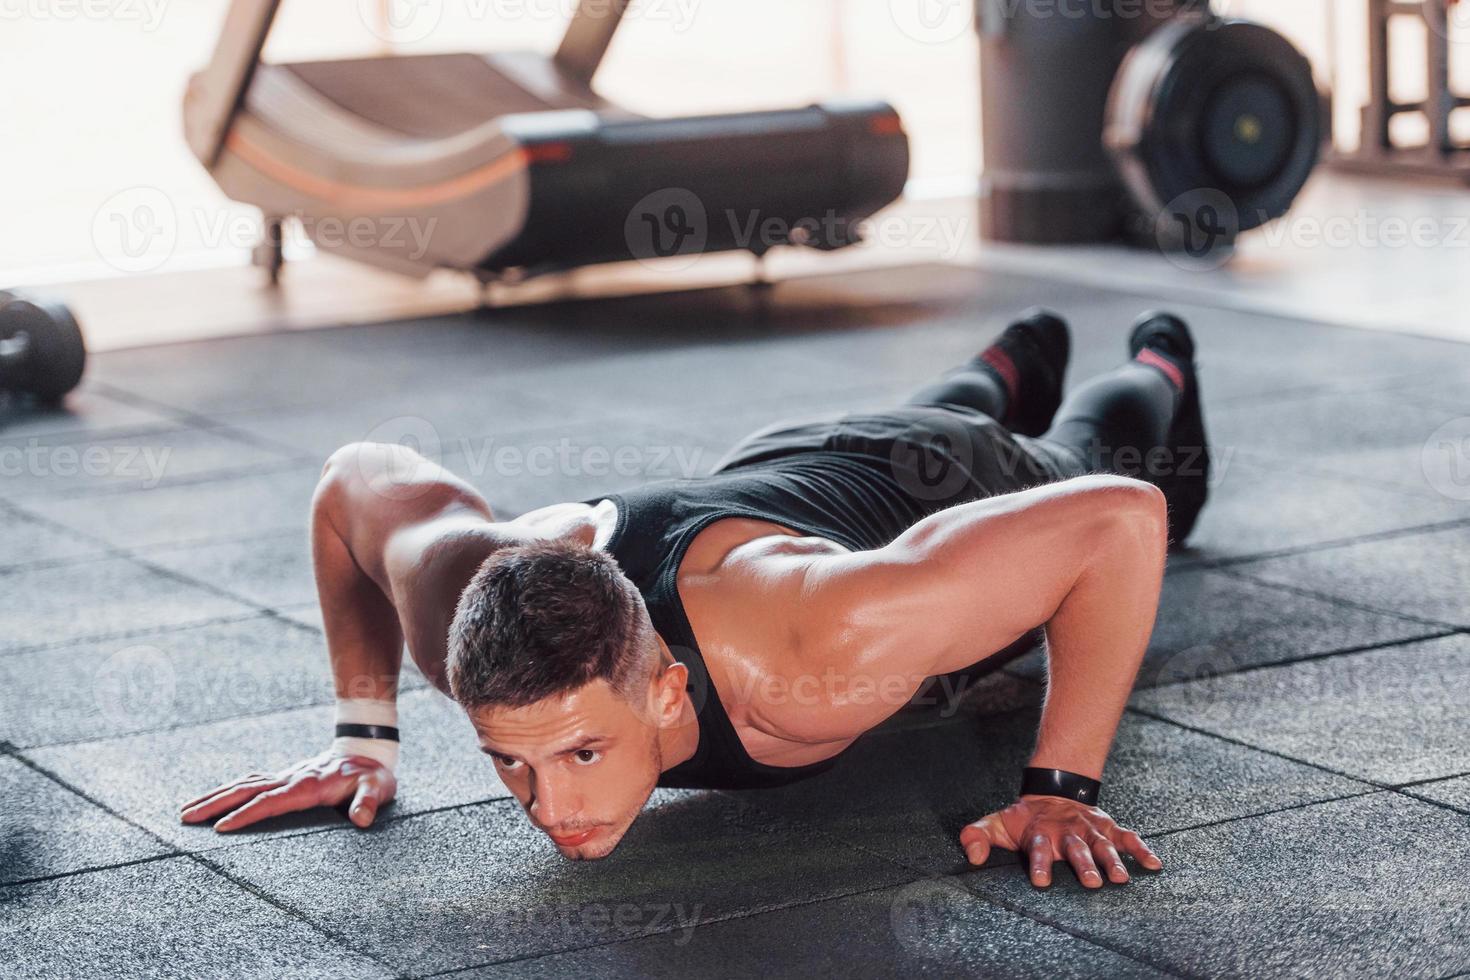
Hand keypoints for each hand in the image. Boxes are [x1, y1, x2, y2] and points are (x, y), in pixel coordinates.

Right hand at [179, 752, 396, 832]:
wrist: (369, 751)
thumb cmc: (373, 776)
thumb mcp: (378, 788)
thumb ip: (368, 802)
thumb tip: (361, 819)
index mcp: (309, 786)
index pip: (271, 801)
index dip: (247, 814)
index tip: (221, 827)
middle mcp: (290, 779)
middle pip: (246, 790)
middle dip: (215, 804)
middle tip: (184, 817)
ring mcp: (285, 777)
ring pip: (243, 784)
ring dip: (214, 796)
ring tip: (185, 811)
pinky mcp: (284, 778)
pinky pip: (251, 783)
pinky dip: (229, 790)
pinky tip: (213, 799)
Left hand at [960, 795, 1162, 887]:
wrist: (1051, 791)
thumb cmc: (1023, 818)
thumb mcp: (996, 823)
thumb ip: (978, 836)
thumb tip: (972, 856)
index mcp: (1040, 834)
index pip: (1038, 849)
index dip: (1038, 864)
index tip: (1039, 881)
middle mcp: (1066, 832)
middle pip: (1076, 849)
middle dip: (1083, 865)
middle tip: (1091, 883)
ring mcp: (1089, 830)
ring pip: (1102, 845)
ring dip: (1111, 861)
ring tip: (1120, 878)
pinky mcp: (1107, 828)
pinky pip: (1127, 837)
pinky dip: (1140, 849)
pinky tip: (1154, 864)